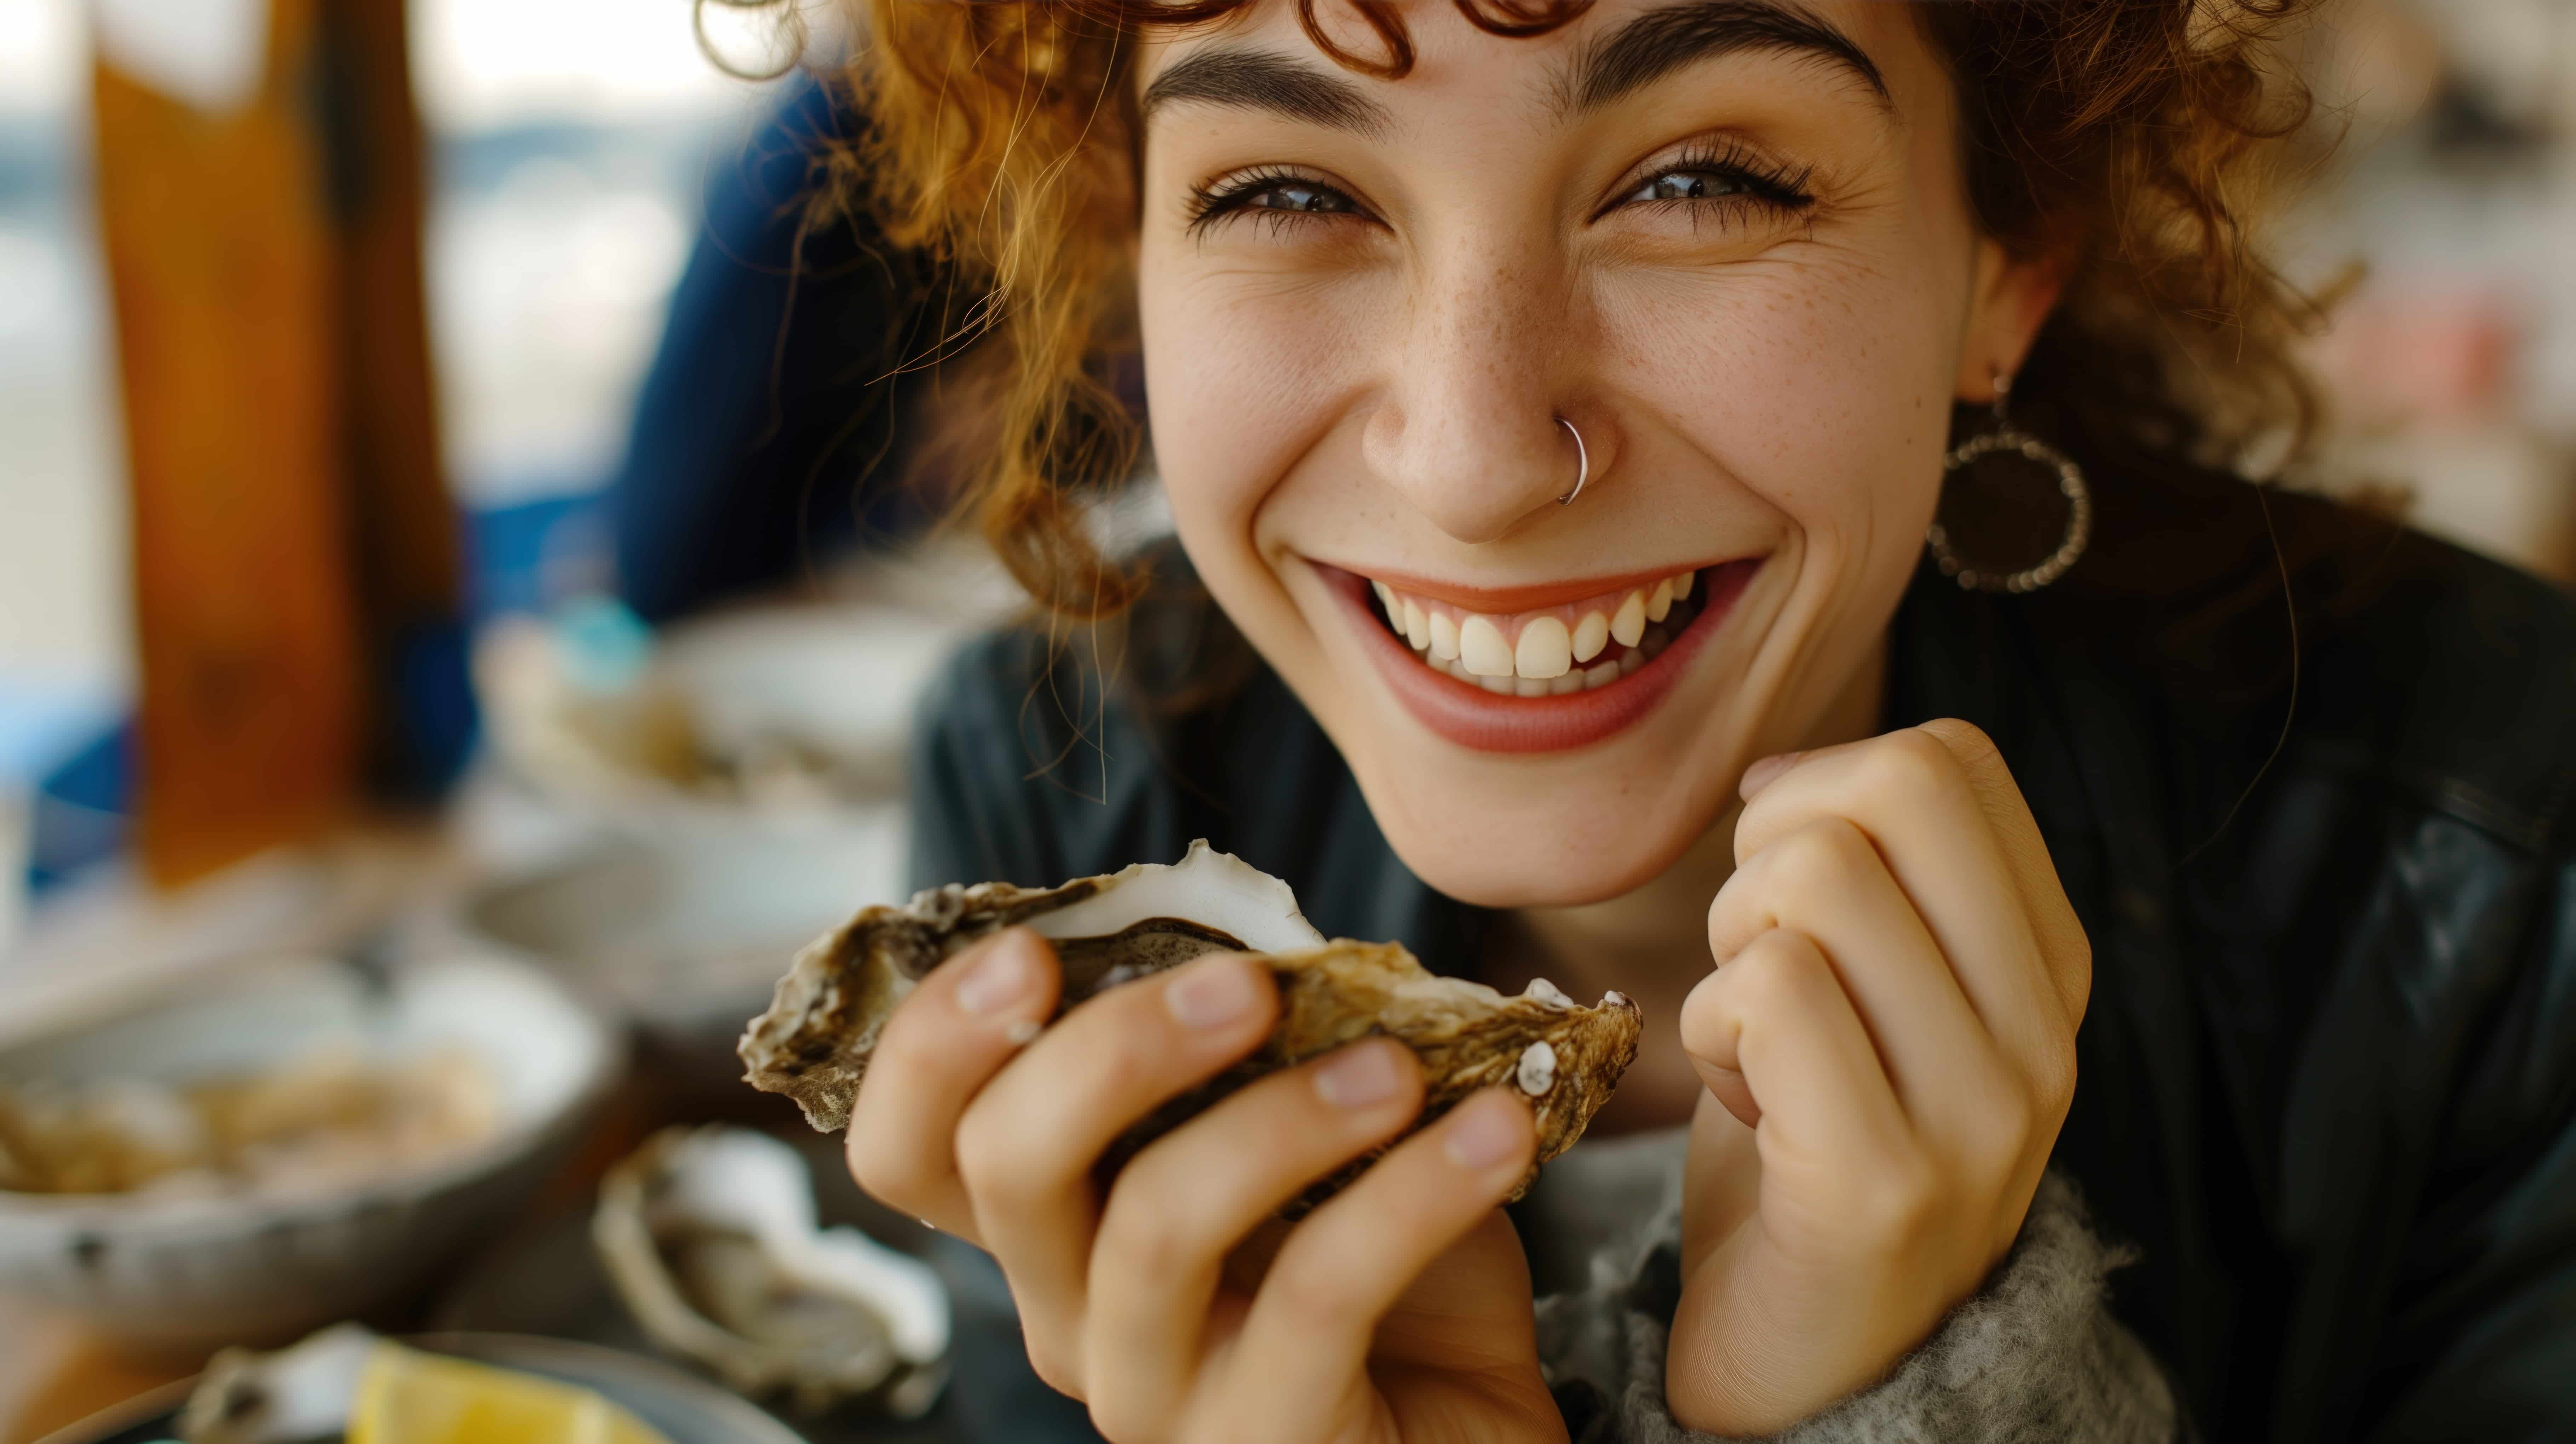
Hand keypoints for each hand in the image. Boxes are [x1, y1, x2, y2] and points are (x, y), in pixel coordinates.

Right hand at [845, 928, 1567, 1443]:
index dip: (934, 1045)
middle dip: (1112, 1049)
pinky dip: (1413, 1192)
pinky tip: (1496, 1132)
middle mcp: (1069, 1319)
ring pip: (1154, 1228)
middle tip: (1248, 984)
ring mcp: (1154, 1398)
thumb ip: (1250, 1047)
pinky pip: (1316, 1295)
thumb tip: (1253, 929)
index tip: (1029, 948)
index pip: (908, 1151)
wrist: (1484, 1430)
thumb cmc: (1387, 1279)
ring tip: (1398, 1068)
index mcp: (1054, 1230)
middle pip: (1006, 1169)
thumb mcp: (1304, 1138)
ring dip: (1282, 1119)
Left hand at [1667, 719, 2090, 1432]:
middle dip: (1773, 848)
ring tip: (1754, 1047)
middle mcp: (2041, 1034)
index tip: (1786, 887)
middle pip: (1889, 791)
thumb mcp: (1870, 993)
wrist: (1807, 1357)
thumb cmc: (1809, 1145)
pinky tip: (1741, 1103)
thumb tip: (1781, 777)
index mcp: (2047, 967)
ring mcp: (1978, 1112)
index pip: (1952, 760)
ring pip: (1813, 879)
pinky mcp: (1881, 1179)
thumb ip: (1865, 881)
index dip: (1826, 786)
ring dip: (1730, 951)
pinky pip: (1768, 990)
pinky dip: (1708, 1029)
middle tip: (1760, 959)